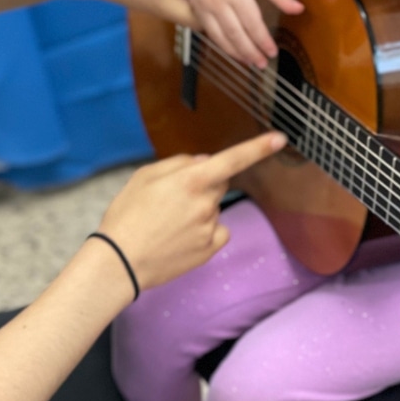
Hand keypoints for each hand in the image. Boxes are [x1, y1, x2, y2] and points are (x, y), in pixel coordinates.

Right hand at [99, 131, 285, 290]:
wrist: (120, 262)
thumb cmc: (127, 216)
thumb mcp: (143, 177)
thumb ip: (178, 163)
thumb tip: (204, 162)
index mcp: (190, 181)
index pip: (232, 159)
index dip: (258, 148)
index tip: (279, 139)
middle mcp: (206, 203)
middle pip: (218, 183)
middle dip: (202, 184)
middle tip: (171, 199)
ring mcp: (210, 227)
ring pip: (213, 208)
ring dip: (198, 210)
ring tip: (167, 222)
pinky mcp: (210, 249)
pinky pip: (217, 230)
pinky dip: (205, 230)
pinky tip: (181, 236)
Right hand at [189, 0, 302, 68]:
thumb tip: (298, 9)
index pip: (252, 23)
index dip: (263, 40)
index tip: (272, 51)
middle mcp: (217, 1)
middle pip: (236, 34)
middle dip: (250, 52)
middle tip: (262, 63)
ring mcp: (203, 6)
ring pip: (220, 38)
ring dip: (236, 53)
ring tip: (250, 62)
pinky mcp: (195, 9)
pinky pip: (209, 33)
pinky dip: (222, 45)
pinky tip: (234, 51)